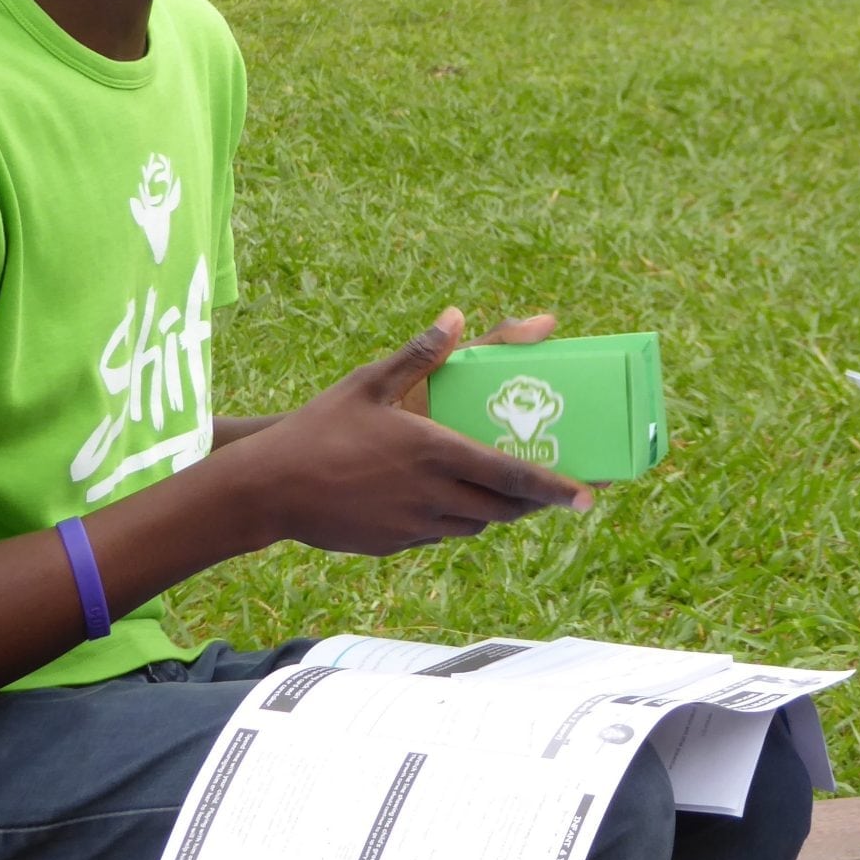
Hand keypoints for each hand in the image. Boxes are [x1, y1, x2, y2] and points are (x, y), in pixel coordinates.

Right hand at [243, 307, 591, 555]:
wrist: (269, 488)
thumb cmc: (320, 427)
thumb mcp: (370, 381)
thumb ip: (420, 353)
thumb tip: (457, 315)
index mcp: (437, 451)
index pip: (514, 476)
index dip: (557, 488)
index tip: (590, 496)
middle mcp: (434, 494)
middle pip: (504, 509)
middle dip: (535, 502)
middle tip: (556, 491)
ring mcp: (414, 525)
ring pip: (475, 525)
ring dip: (497, 511)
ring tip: (510, 494)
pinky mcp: (394, 543)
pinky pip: (440, 534)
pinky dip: (457, 520)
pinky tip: (450, 501)